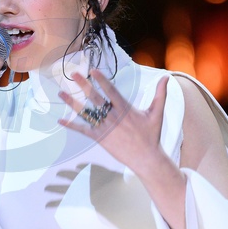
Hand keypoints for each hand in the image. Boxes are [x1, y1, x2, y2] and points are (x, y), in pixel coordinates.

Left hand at [58, 69, 172, 177]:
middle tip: (74, 74)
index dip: (101, 80)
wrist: (146, 158)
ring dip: (72, 103)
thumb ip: (159, 94)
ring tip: (61, 93)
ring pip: (86, 113)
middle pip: (95, 98)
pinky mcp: (100, 139)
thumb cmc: (151, 135)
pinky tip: (60, 121)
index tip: (93, 70)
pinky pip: (83, 131)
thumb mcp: (156, 112)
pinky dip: (71, 126)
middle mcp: (113, 117)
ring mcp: (105, 128)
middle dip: (84, 85)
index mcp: (125, 109)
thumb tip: (167, 77)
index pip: (111, 91)